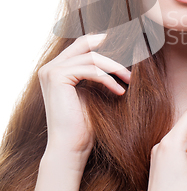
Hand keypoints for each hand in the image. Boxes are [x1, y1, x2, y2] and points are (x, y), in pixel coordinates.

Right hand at [38, 33, 130, 168]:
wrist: (71, 148)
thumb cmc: (85, 125)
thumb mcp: (93, 92)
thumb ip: (98, 73)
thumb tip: (119, 56)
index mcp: (57, 68)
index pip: (83, 44)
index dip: (104, 42)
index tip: (128, 50)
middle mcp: (50, 67)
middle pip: (86, 44)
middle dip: (112, 53)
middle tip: (132, 62)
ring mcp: (51, 71)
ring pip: (91, 57)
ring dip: (114, 68)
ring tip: (130, 80)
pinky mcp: (56, 77)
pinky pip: (89, 70)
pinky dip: (107, 79)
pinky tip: (120, 91)